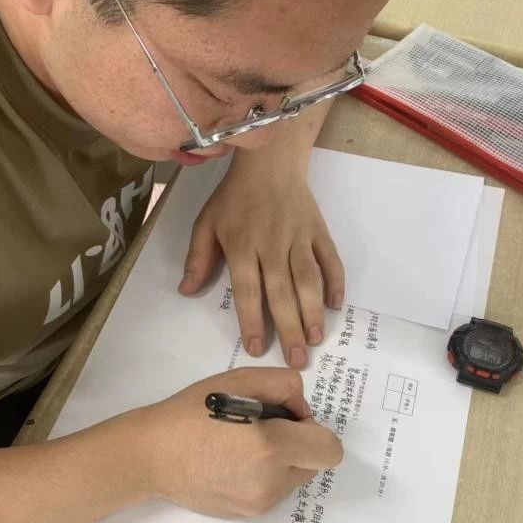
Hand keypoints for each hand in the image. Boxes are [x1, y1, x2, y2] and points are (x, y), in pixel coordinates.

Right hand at [132, 367, 343, 517]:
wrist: (152, 455)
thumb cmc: (192, 412)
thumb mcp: (239, 379)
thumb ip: (285, 386)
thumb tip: (301, 413)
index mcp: (272, 447)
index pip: (329, 449)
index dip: (313, 429)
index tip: (286, 419)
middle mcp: (271, 481)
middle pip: (314, 464)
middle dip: (298, 444)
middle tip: (262, 428)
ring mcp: (259, 502)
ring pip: (294, 479)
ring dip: (281, 461)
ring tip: (241, 446)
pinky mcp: (247, 514)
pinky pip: (273, 491)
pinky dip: (263, 476)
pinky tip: (231, 462)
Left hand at [178, 163, 344, 368]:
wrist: (269, 161)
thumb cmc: (234, 198)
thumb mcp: (206, 223)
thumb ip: (198, 258)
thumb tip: (186, 291)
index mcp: (242, 245)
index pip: (248, 290)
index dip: (252, 320)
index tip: (255, 348)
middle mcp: (272, 244)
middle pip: (282, 292)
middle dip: (288, 328)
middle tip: (295, 361)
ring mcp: (298, 237)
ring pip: (308, 279)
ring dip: (313, 311)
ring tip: (315, 339)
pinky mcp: (318, 231)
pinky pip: (330, 259)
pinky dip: (336, 281)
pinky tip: (336, 306)